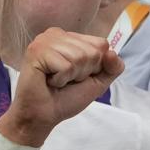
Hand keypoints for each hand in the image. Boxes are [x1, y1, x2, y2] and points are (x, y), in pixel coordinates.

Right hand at [0, 29, 123, 145]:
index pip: (101, 44)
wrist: (43, 115)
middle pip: (93, 51)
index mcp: (70, 37)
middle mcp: (56, 34)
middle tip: (66, 80)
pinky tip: (49, 81)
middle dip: (84, 72)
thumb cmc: (67, 97)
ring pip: (80, 57)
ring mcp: (44, 41)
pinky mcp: (36, 52)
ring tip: (57, 80)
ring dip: (72, 76)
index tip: (78, 75)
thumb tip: (112, 53)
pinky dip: (61, 80)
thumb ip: (113, 67)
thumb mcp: (98, 81)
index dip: (96, 66)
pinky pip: (66, 66)